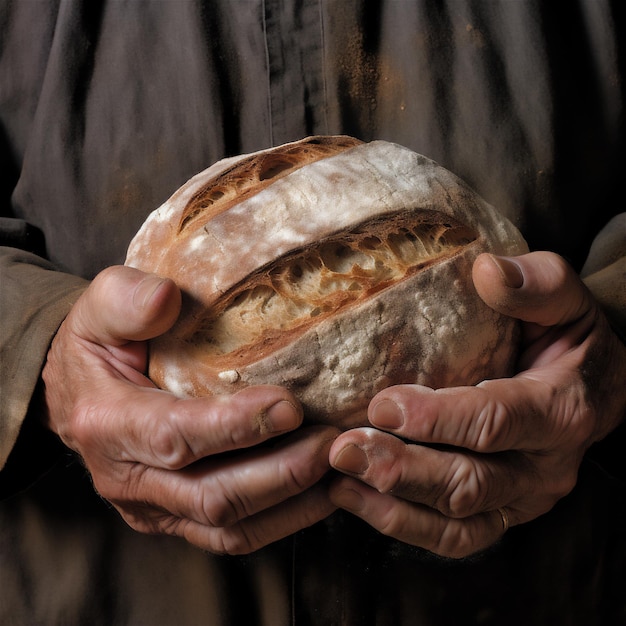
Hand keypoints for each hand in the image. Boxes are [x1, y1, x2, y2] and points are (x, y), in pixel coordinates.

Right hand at [42, 265, 337, 553]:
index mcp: (107, 424)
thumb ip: (126, 299)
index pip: (174, 436)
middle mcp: (127, 479)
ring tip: (338, 469)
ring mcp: (153, 507)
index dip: (234, 427)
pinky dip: (282, 519)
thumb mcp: (98, 308)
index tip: (291, 406)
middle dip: (279, 473)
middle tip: (330, 442)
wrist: (77, 394)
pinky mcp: (175, 518)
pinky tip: (320, 491)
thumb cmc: (97, 346)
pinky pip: (231, 535)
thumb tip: (165, 297)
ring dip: (291, 503)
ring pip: (228, 527)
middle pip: (212, 496)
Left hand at [328, 251, 625, 557]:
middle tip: (343, 449)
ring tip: (338, 478)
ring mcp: (521, 498)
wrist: (593, 386)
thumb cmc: (569, 337)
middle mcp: (544, 467)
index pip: (497, 420)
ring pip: (458, 522)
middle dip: (402, 470)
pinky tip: (353, 496)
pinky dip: (401, 524)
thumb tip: (488, 268)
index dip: (439, 418)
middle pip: (471, 483)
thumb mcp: (566, 299)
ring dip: (393, 504)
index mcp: (562, 409)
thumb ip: (535, 283)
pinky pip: (453, 538)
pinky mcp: (500, 513)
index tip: (382, 404)